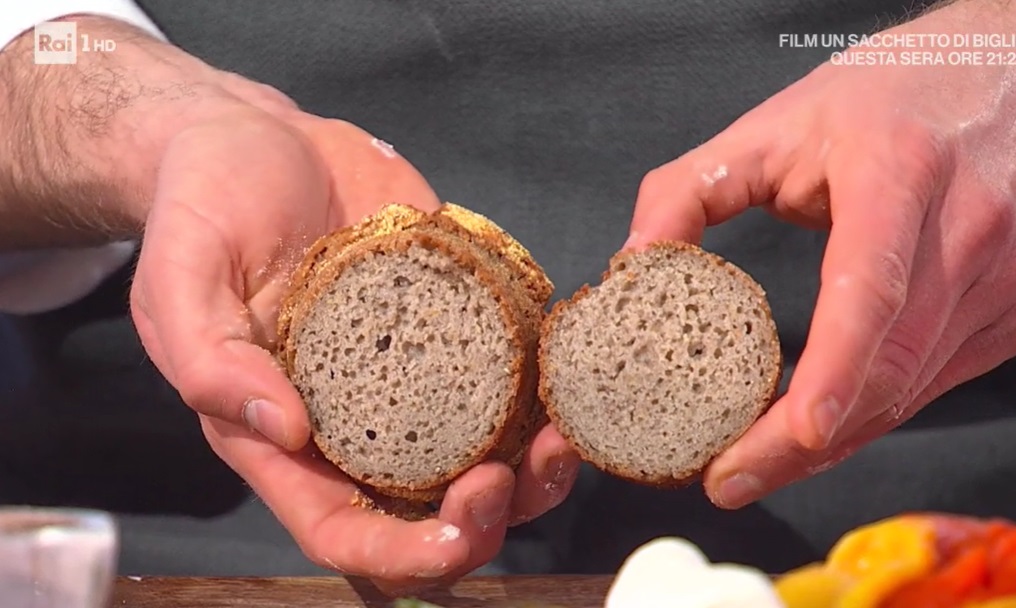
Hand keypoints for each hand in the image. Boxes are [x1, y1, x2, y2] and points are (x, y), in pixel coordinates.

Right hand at [1, 16, 577, 592]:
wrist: (263, 141)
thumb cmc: (205, 209)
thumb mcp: (179, 277)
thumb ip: (210, 360)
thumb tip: (283, 430)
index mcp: (283, 434)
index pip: (340, 529)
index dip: (396, 554)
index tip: (452, 539)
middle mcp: (357, 420)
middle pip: (429, 508)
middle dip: (483, 517)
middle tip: (511, 477)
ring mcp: (416, 374)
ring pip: (486, 453)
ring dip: (532, 466)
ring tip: (559, 437)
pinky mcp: (459, 322)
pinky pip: (512, 374)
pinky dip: (545, 388)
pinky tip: (565, 371)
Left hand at [626, 1, 1015, 507]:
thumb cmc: (889, 98)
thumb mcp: (775, 124)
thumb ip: (687, 190)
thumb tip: (632, 265)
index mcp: (900, 171)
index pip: (872, 284)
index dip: (838, 365)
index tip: (798, 429)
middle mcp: (968, 230)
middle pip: (889, 364)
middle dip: (805, 440)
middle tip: (728, 479)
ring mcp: (1005, 279)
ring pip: (910, 390)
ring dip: (833, 439)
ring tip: (754, 462)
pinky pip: (933, 383)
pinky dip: (871, 411)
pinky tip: (819, 422)